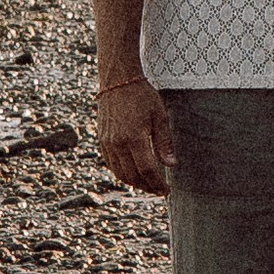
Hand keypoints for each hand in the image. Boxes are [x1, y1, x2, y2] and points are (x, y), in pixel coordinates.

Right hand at [97, 74, 176, 194]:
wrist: (117, 82)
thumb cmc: (141, 96)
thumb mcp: (159, 116)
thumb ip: (164, 143)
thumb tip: (171, 165)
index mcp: (133, 138)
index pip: (147, 170)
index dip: (157, 184)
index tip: (166, 190)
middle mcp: (117, 143)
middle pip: (132, 176)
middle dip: (147, 187)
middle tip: (159, 191)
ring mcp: (107, 143)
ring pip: (120, 174)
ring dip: (134, 184)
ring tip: (148, 185)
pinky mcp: (102, 141)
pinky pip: (111, 165)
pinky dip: (123, 174)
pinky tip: (134, 174)